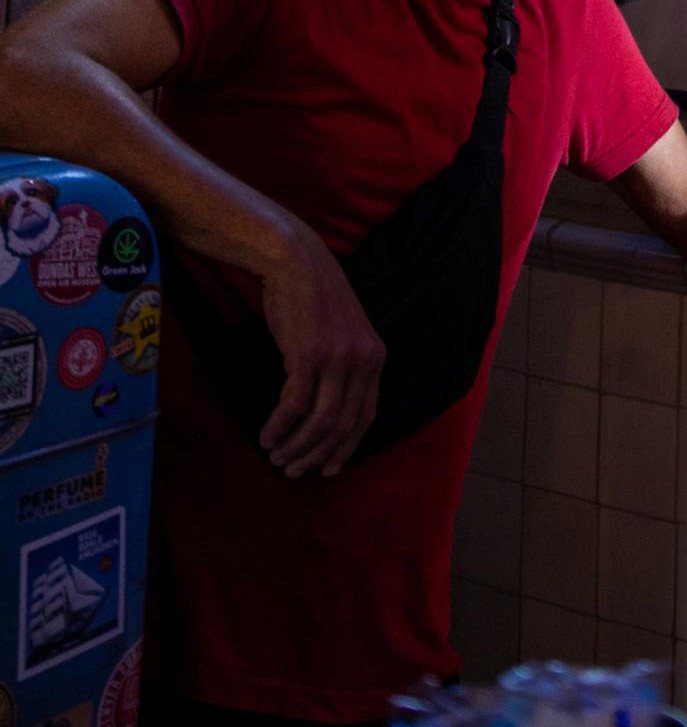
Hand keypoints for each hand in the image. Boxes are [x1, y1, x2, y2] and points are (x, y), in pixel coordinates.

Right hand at [255, 222, 383, 478]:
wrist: (296, 261)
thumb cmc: (313, 299)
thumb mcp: (342, 335)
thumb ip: (343, 370)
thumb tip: (326, 416)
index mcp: (376, 357)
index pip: (366, 417)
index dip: (345, 448)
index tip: (326, 468)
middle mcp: (363, 360)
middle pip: (343, 426)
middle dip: (316, 455)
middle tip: (292, 470)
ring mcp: (338, 358)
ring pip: (320, 422)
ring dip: (296, 446)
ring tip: (276, 456)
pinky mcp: (309, 356)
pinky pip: (293, 407)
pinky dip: (279, 427)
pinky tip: (266, 435)